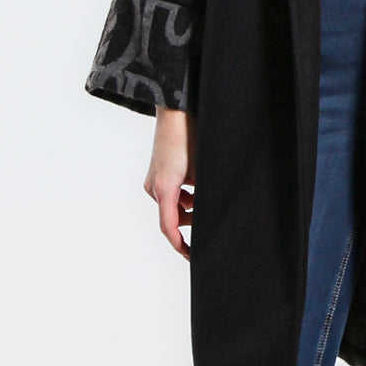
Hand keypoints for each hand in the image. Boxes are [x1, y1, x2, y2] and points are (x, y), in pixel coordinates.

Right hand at [143, 107, 196, 260]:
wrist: (175, 109)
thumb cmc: (191, 136)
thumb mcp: (202, 169)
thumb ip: (203, 194)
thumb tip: (212, 210)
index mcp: (165, 188)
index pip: (169, 227)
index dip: (181, 246)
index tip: (192, 256)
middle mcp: (154, 186)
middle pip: (172, 216)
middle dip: (191, 222)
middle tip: (211, 222)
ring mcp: (153, 178)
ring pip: (172, 204)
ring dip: (189, 206)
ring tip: (206, 195)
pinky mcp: (156, 170)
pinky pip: (170, 191)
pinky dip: (184, 194)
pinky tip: (197, 183)